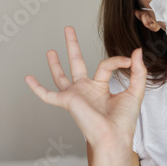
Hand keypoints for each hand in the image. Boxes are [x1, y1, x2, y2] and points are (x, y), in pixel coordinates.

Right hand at [24, 26, 146, 150]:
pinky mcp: (67, 102)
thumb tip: (137, 51)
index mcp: (101, 87)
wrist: (114, 136)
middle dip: (72, 46)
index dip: (118, 60)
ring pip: (61, 76)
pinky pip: (48, 95)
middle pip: (77, 63)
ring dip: (55, 64)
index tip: (129, 59)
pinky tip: (28, 78)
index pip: (105, 65)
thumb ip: (138, 71)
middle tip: (68, 29)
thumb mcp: (136, 91)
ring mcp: (75, 95)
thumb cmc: (124, 120)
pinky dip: (37, 88)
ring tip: (50, 50)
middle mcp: (86, 90)